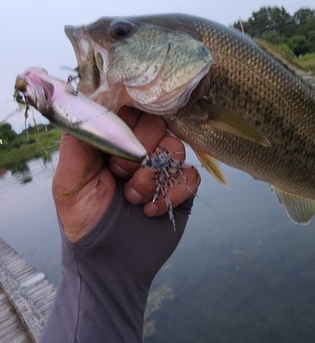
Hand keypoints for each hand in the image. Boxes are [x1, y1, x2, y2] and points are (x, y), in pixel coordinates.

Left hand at [52, 106, 198, 242]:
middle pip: (157, 123)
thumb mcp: (68, 182)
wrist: (109, 263)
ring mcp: (163, 168)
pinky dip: (173, 192)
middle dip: (138, 151)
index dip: (126, 122)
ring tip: (134, 199)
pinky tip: (152, 210)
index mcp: (114, 141)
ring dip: (152, 176)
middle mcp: (141, 150)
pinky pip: (191, 174)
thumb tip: (85, 106)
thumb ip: (77, 142)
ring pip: (175, 147)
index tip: (116, 143)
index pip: (129, 110)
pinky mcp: (181, 188)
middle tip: (121, 175)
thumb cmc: (84, 222)